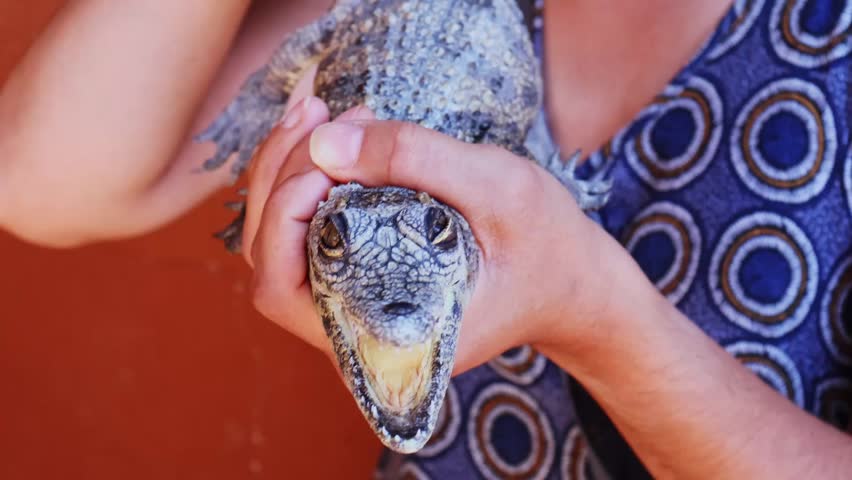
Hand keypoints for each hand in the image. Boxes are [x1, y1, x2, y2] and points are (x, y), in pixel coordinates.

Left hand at [245, 98, 637, 371]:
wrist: (570, 281)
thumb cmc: (547, 248)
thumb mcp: (501, 189)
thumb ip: (417, 160)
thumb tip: (324, 141)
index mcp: (385, 340)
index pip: (284, 291)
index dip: (284, 215)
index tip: (328, 153)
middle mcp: (356, 333)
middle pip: (268, 258)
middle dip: (281, 175)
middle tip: (319, 113)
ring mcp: (355, 306)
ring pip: (280, 242)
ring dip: (288, 169)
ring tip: (323, 112)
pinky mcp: (363, 279)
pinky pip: (308, 232)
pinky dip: (309, 177)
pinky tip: (332, 133)